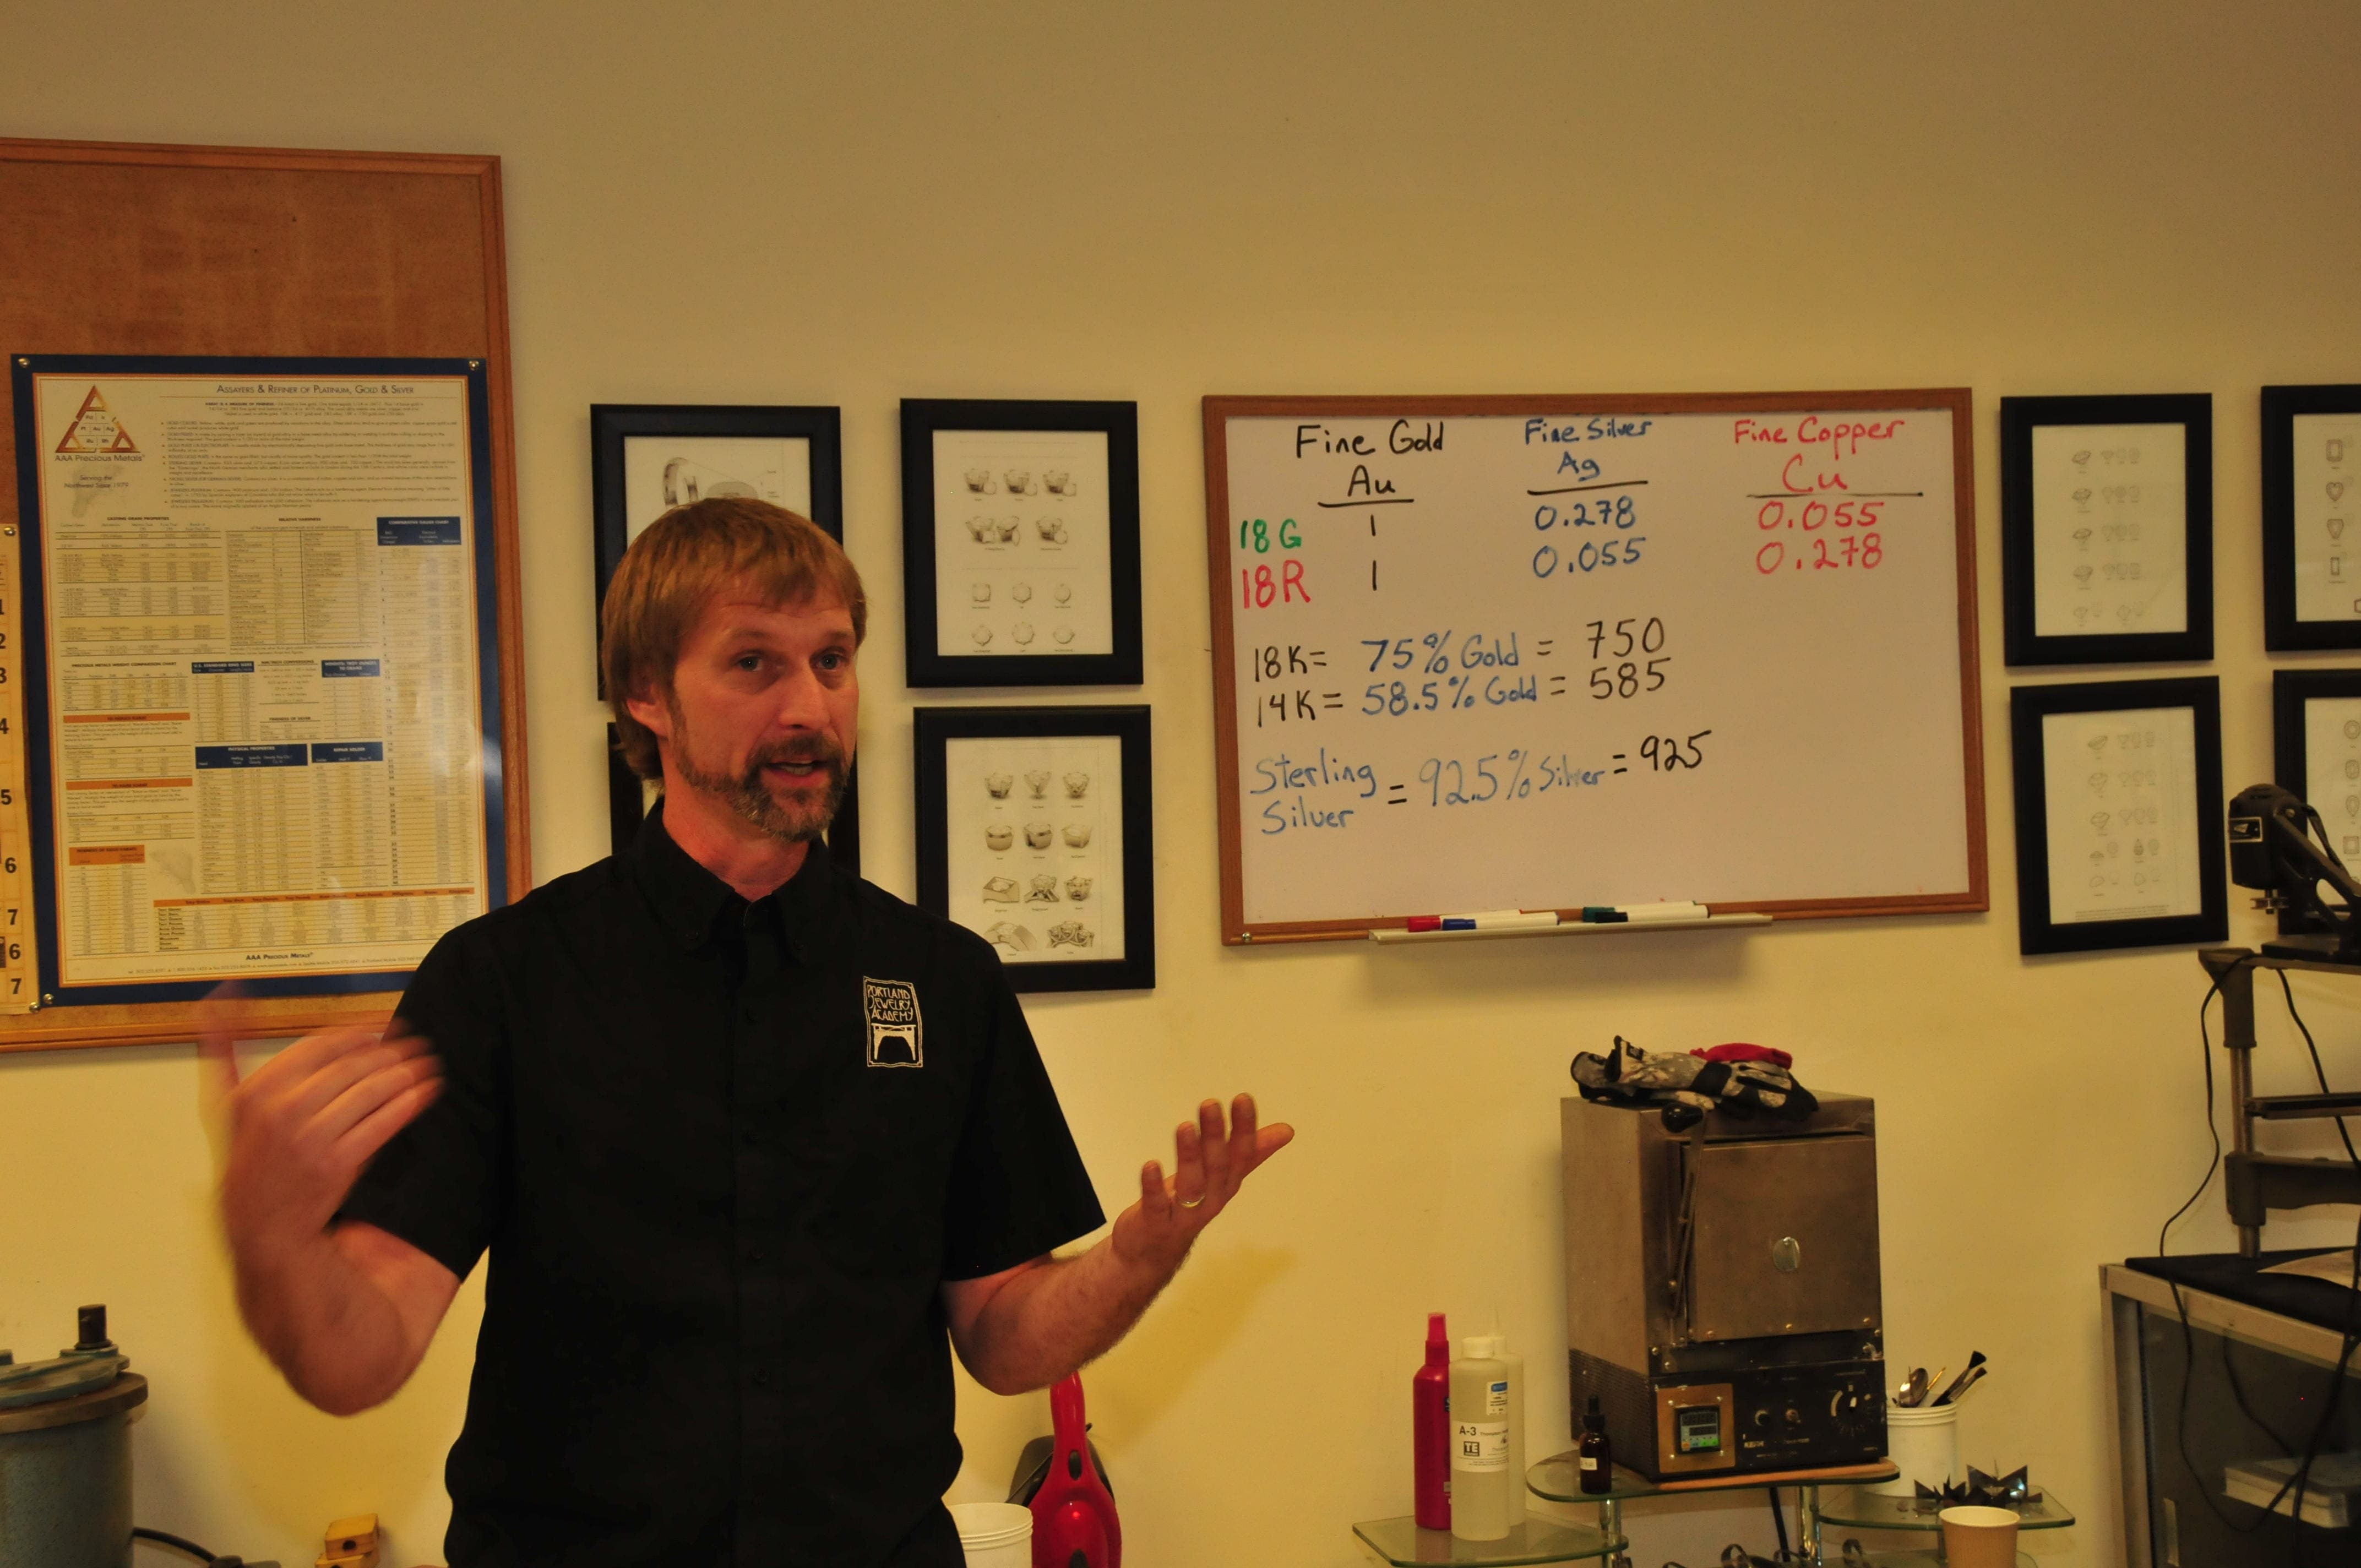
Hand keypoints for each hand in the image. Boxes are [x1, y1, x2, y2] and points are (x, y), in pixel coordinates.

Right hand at [202, 998, 441, 1261]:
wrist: (263, 1227)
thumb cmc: (249, 1165)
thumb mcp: (226, 1107)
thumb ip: (224, 1050)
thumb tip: (219, 999)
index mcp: (256, 1092)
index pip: (318, 1046)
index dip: (355, 1034)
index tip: (376, 1030)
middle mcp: (282, 1111)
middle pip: (350, 1065)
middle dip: (388, 1052)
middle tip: (411, 1045)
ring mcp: (310, 1138)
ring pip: (370, 1090)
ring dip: (405, 1073)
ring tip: (425, 1064)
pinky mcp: (338, 1163)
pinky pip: (382, 1122)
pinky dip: (408, 1103)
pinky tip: (424, 1092)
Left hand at [1112, 1093, 1293, 1269]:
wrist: (1152, 1252)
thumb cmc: (1187, 1205)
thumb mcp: (1219, 1176)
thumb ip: (1251, 1152)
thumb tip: (1287, 1130)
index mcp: (1226, 1184)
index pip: (1241, 1155)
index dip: (1243, 1129)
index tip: (1242, 1099)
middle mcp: (1210, 1200)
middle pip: (1217, 1168)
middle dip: (1215, 1136)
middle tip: (1210, 1104)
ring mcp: (1183, 1214)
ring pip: (1191, 1186)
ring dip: (1189, 1156)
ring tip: (1185, 1127)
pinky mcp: (1155, 1223)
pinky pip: (1157, 1206)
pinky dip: (1154, 1187)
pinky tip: (1149, 1165)